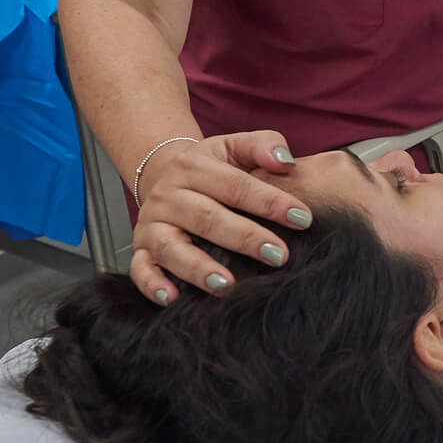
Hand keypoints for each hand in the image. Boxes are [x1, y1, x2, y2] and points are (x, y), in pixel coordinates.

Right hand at [129, 130, 310, 304]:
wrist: (161, 173)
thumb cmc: (210, 167)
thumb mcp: (234, 146)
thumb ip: (263, 144)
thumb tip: (285, 161)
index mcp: (193, 166)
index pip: (235, 185)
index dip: (270, 202)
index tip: (303, 219)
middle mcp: (168, 195)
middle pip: (207, 218)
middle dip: (244, 238)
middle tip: (278, 255)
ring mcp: (152, 224)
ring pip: (172, 247)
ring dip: (198, 268)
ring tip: (227, 284)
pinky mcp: (140, 248)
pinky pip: (140, 268)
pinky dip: (152, 284)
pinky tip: (172, 298)